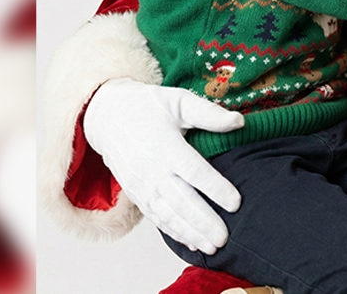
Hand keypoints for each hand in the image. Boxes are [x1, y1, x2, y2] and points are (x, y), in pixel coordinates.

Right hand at [83, 78, 244, 253]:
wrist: (107, 116)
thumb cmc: (148, 106)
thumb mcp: (179, 101)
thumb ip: (208, 114)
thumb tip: (239, 121)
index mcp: (166, 146)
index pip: (194, 171)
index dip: (215, 188)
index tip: (236, 202)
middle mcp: (152, 170)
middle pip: (182, 201)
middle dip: (204, 221)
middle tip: (226, 237)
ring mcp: (142, 185)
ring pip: (169, 215)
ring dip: (191, 233)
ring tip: (213, 246)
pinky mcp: (137, 194)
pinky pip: (156, 218)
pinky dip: (174, 232)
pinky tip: (192, 242)